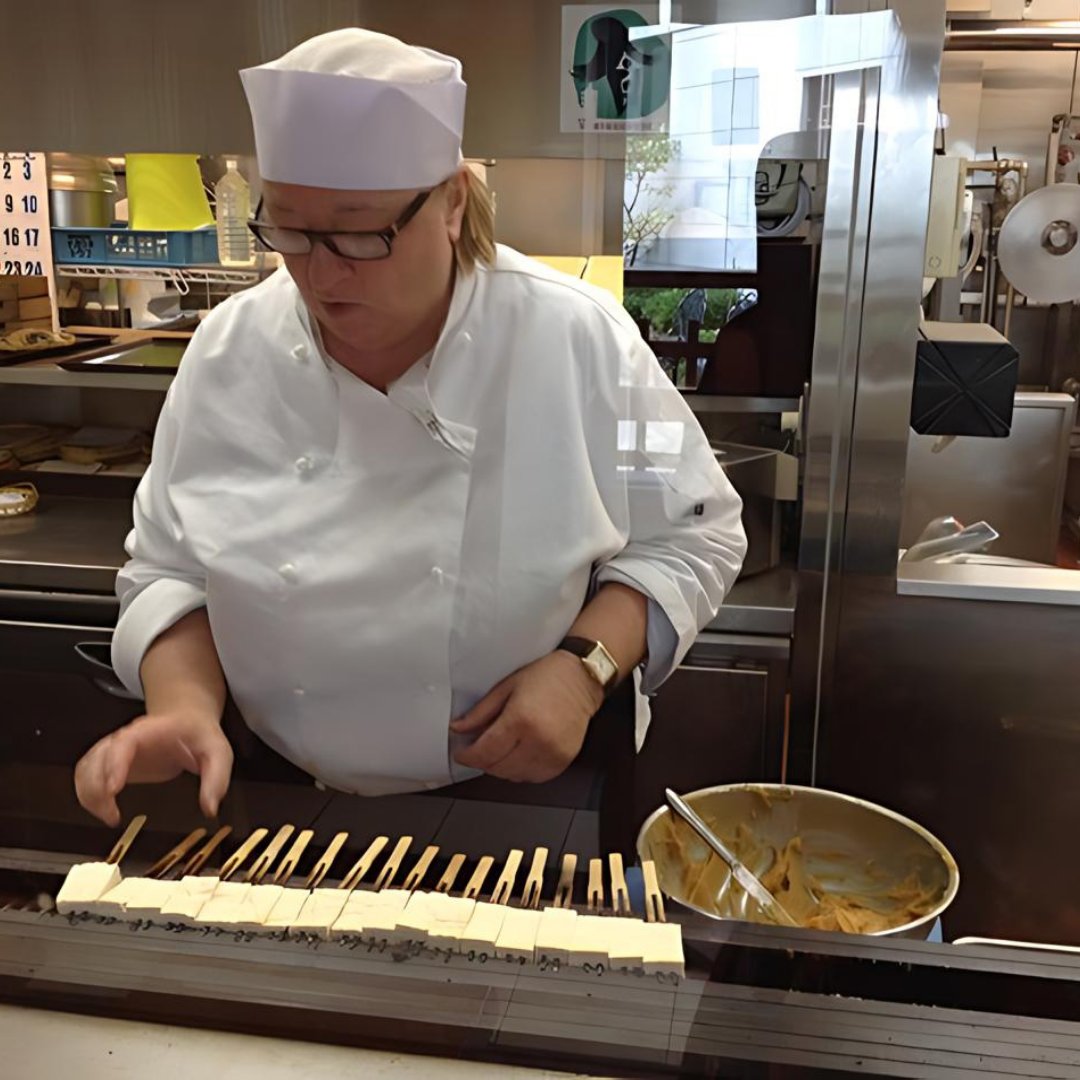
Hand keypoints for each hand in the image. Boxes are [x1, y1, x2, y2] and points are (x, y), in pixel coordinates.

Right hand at [74, 711, 233, 826]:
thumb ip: (216, 779)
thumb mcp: (218, 752)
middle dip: (97, 788)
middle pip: (98, 757)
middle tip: (112, 815)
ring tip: (110, 816)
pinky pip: (86, 774)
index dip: (115, 764)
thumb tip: (210, 808)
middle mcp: (126, 737)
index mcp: (151, 730)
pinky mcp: (110, 761)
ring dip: (89, 794)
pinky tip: (104, 810)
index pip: (125, 742)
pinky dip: (87, 794)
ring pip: (86, 767)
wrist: (187, 718)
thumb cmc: (199, 734)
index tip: (113, 789)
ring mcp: (115, 748)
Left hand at [450, 650, 604, 782]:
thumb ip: (480, 712)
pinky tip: (518, 754)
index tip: (461, 752)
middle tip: (477, 748)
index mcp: (521, 720)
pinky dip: (520, 771)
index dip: (466, 756)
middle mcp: (538, 741)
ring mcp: (552, 754)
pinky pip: (532, 777)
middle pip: (496, 768)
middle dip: (482, 761)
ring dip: (500, 767)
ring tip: (499, 749)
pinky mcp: (562, 761)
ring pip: (513, 776)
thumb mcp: (506, 687)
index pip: (484, 752)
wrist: (581, 679)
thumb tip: (458, 728)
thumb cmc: (546, 677)